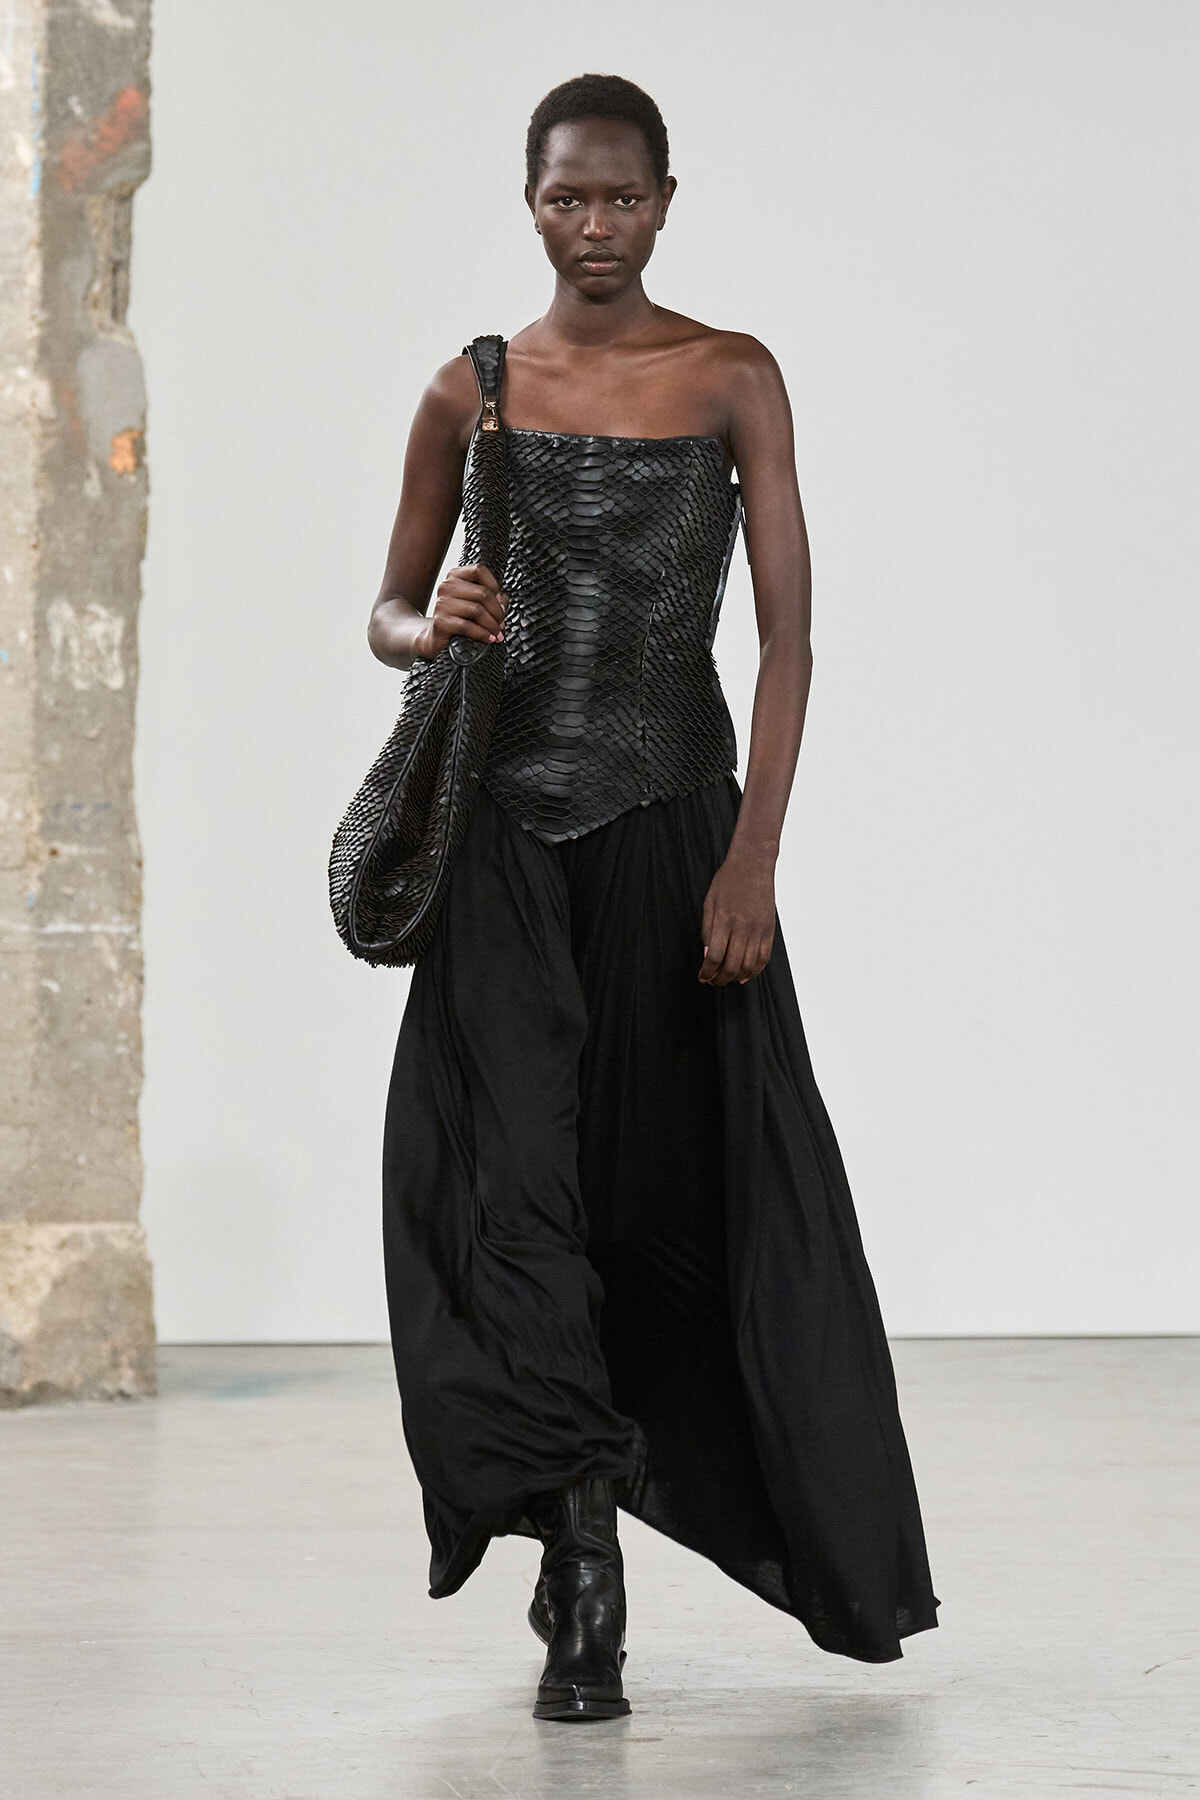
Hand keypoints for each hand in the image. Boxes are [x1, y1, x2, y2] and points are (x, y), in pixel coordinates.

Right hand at [415, 563, 506, 659]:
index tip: (500, 602)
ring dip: (492, 625)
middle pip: (482, 593)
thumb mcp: (474, 603)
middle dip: (497, 611)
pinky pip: (467, 626)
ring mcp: (442, 603)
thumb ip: (491, 598)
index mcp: (455, 576)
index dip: (494, 586)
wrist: (436, 637)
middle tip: (502, 623)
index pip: (479, 570)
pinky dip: (482, 634)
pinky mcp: (440, 621)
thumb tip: (504, 600)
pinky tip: (489, 638)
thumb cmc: (458, 618)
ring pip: (477, 610)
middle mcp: (446, 586)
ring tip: (497, 633)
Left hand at [699, 847, 776, 984]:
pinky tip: (745, 975)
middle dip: (719, 979)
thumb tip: (708, 956)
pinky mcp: (769, 929)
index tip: (702, 977)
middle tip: (712, 981)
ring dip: (735, 977)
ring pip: (748, 965)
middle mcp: (742, 927)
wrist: (753, 864)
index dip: (707, 972)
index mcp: (724, 920)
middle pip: (731, 965)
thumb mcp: (709, 902)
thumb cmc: (728, 881)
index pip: (714, 956)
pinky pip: (764, 957)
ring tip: (726, 979)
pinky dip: (755, 971)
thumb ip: (708, 930)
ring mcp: (758, 929)